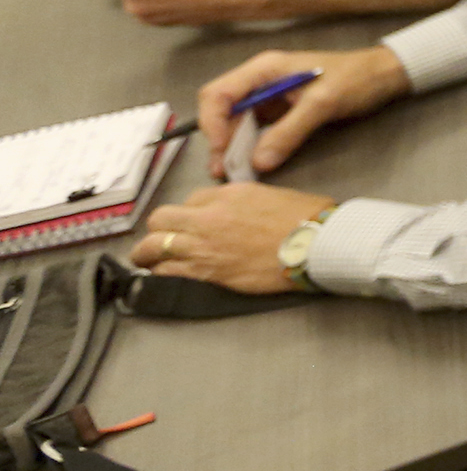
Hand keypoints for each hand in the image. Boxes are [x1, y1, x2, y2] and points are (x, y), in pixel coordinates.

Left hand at [132, 184, 336, 293]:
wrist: (315, 245)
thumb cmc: (305, 218)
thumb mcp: (271, 194)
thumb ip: (241, 200)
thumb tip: (230, 210)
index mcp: (227, 194)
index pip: (191, 199)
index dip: (190, 211)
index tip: (194, 222)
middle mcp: (208, 217)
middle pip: (161, 219)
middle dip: (158, 229)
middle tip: (160, 239)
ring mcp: (204, 246)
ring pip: (152, 247)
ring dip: (147, 254)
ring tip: (147, 260)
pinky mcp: (207, 273)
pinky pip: (166, 272)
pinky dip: (161, 273)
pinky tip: (163, 275)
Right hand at [197, 46, 409, 179]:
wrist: (384, 75)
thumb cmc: (355, 79)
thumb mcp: (323, 103)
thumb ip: (290, 131)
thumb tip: (259, 162)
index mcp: (264, 69)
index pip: (218, 93)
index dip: (212, 122)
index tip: (221, 149)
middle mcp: (260, 82)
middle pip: (223, 111)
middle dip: (220, 141)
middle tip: (223, 171)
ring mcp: (269, 97)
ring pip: (237, 124)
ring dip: (233, 148)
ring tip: (232, 174)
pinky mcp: (280, 112)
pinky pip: (256, 131)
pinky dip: (251, 148)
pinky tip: (252, 166)